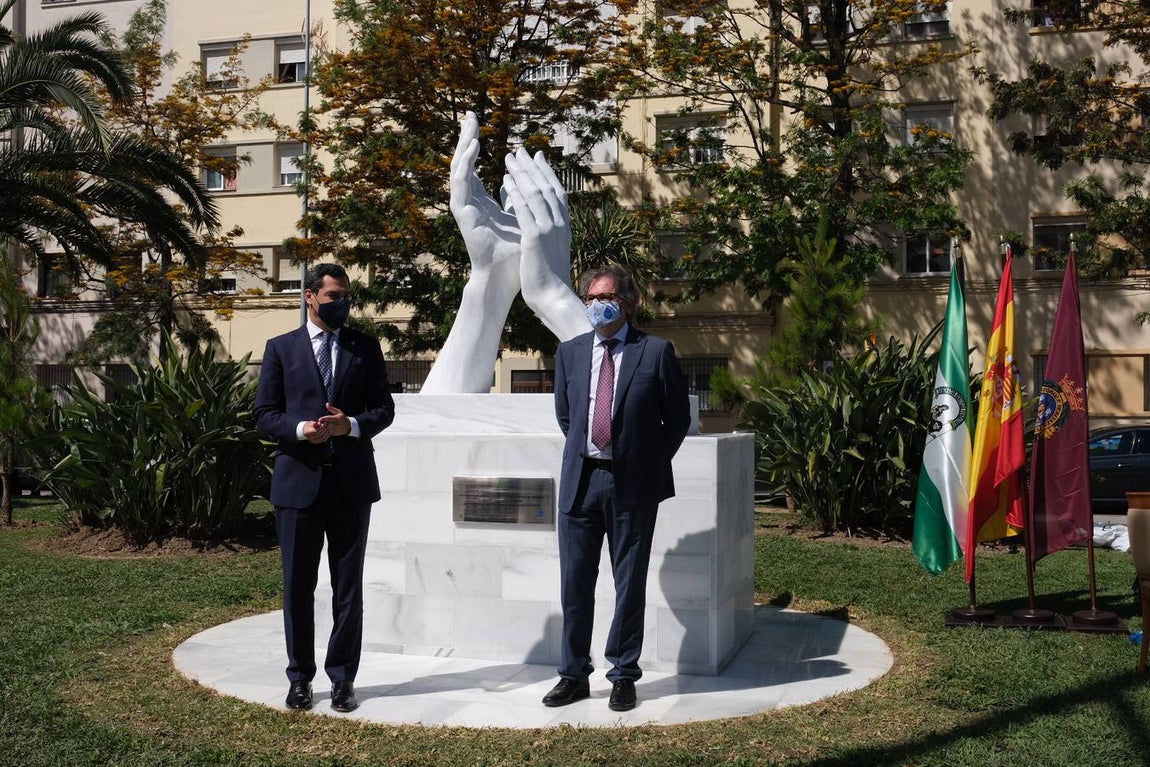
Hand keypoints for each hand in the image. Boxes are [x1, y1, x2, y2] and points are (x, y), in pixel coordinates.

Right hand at [303, 418, 330, 443]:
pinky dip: (327, 436)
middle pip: (320, 435)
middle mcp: (310, 438)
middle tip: (328, 425)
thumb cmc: (309, 426)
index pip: (317, 431)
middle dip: (325, 430)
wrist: (305, 431)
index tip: (325, 423)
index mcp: (308, 433)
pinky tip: (328, 432)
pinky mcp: (317, 442)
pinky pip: (323, 440)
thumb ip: (315, 423)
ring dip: (327, 433)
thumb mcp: (311, 423)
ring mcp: (313, 441)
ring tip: (329, 428)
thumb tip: (320, 423)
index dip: (322, 427)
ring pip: (322, 438)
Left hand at [317, 403, 350, 436]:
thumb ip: (332, 408)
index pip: (329, 419)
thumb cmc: (342, 418)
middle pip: (327, 424)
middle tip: (317, 423)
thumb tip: (327, 404)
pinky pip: (326, 433)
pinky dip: (323, 431)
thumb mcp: (339, 412)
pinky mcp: (332, 433)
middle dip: (322, 424)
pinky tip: (320, 430)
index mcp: (336, 419)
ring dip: (321, 428)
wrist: (348, 427)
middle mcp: (335, 425)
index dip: (324, 419)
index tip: (319, 419)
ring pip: (326, 429)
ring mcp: (334, 430)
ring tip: (317, 426)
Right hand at [450, 111, 520, 291]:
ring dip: (464, 146)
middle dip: (467, 138)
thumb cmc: (513, 253)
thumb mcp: (518, 217)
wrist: (505, 277)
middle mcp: (470, 202)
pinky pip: (462, 183)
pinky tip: (473, 147)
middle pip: (464, 163)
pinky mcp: (463, 213)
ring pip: (459, 170)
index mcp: (481, 202)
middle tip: (471, 115)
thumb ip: (514, 198)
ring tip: (471, 125)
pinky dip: (467, 164)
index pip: (474, 166)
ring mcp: (464, 207)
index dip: (474, 144)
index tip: (477, 123)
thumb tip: (516, 180)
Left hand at [503, 148, 588, 340]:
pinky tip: (505, 181)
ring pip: (536, 194)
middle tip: (520, 151)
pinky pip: (525, 210)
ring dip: (522, 174)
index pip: (557, 193)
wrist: (553, 296)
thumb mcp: (548, 249)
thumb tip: (535, 221)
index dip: (547, 173)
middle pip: (547, 187)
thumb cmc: (549, 278)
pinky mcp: (536, 238)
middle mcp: (559, 223)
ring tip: (509, 159)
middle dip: (532, 168)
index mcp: (563, 226)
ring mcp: (549, 229)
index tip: (537, 159)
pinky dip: (516, 193)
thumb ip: (543, 232)